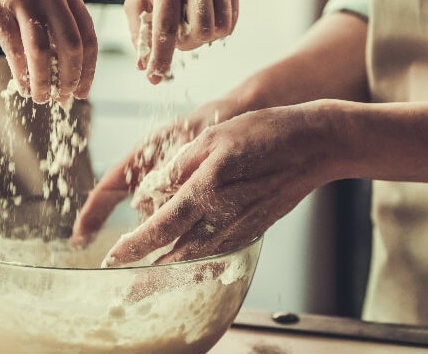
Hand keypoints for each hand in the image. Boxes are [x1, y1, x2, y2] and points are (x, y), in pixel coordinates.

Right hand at [0, 0, 96, 102]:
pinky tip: (22, 86)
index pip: (89, 38)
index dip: (88, 70)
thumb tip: (71, 70)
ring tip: (40, 98)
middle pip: (71, 46)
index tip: (81, 93)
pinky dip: (21, 73)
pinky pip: (14, 49)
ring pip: (42, 51)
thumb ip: (58, 22)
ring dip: (43, 82)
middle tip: (62, 100)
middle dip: (69, 79)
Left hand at [101, 102, 341, 266]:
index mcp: (205, 192)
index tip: (113, 258)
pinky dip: (200, 264)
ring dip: (173, 274)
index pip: (160, 228)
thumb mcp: (213, 136)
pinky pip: (220, 253)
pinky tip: (190, 265)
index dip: (134, 247)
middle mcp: (221, 217)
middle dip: (149, 278)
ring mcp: (240, 227)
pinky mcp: (254, 228)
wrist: (314, 145)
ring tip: (150, 285)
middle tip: (126, 294)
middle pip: (177, 257)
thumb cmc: (264, 132)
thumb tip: (155, 189)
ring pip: (198, 259)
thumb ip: (180, 165)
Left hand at [125, 0, 237, 83]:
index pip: (165, 28)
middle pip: (198, 32)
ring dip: (201, 39)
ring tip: (188, 27)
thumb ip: (137, 31)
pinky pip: (230, 23)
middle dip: (185, 45)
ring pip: (218, 30)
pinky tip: (203, 21)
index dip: (160, 57)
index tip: (154, 78)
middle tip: (175, 38)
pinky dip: (216, 31)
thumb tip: (144, 65)